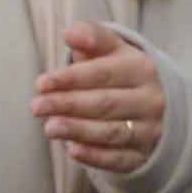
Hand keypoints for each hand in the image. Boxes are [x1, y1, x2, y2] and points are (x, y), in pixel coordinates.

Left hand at [33, 27, 169, 175]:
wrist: (155, 105)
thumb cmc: (121, 73)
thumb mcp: (112, 50)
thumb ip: (92, 38)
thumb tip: (70, 33)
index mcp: (142, 69)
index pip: (104, 73)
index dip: (71, 78)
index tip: (41, 83)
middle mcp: (150, 100)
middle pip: (106, 103)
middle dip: (68, 105)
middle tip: (36, 107)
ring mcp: (149, 130)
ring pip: (112, 132)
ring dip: (78, 130)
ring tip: (49, 128)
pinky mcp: (142, 156)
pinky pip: (118, 158)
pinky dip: (95, 156)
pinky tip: (72, 150)